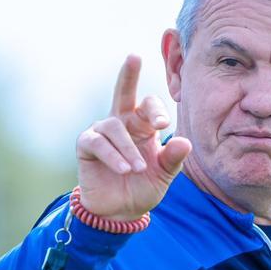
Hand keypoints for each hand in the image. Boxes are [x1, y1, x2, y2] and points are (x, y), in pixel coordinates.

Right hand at [75, 55, 192, 220]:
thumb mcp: (164, 174)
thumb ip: (173, 158)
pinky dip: (112, 155)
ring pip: (113, 127)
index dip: (156, 111)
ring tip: (137, 168)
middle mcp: (121, 123)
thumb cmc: (143, 187)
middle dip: (128, 74)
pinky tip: (123, 169)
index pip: (149, 106)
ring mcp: (101, 133)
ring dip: (127, 147)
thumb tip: (184, 141)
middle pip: (122, 92)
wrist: (120, 212)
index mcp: (142, 125)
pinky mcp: (86, 147)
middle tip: (133, 57)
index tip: (164, 126)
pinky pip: (97, 143)